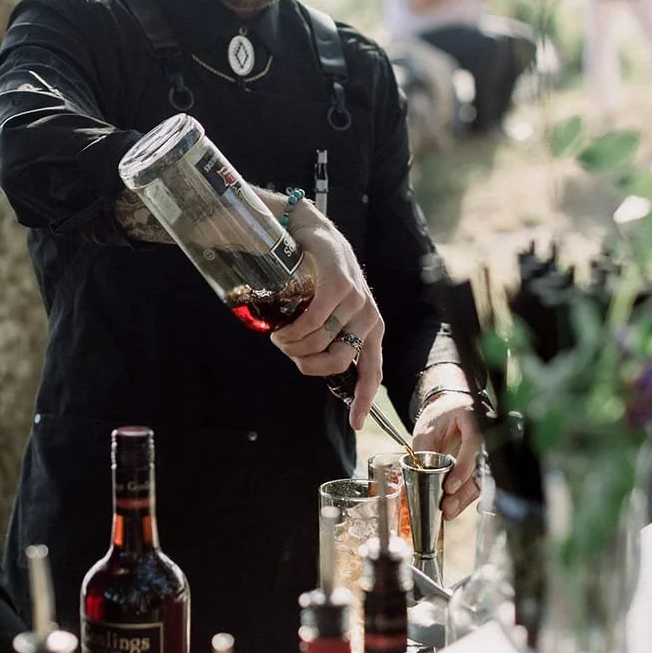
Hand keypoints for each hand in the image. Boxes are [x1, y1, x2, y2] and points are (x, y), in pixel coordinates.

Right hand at [271, 202, 383, 427]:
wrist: (309, 230)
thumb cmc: (315, 273)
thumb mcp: (327, 309)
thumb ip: (327, 336)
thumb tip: (312, 365)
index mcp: (370, 327)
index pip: (372, 370)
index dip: (362, 399)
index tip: (354, 423)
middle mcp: (369, 316)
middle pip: (337, 362)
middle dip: (306, 364)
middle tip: (287, 351)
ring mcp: (358, 300)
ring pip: (321, 344)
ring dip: (293, 346)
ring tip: (279, 334)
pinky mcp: (341, 285)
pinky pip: (314, 322)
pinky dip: (293, 330)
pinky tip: (280, 327)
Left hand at [411, 395, 479, 519]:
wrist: (451, 405)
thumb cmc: (440, 414)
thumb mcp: (426, 430)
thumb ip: (423, 454)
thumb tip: (413, 482)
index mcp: (473, 416)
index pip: (474, 443)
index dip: (464, 467)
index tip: (450, 486)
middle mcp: (488, 431)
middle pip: (482, 465)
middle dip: (465, 491)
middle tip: (448, 507)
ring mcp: (491, 445)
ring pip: (484, 477)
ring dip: (466, 497)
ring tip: (450, 511)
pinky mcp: (487, 459)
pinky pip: (482, 479)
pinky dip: (469, 493)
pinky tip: (460, 505)